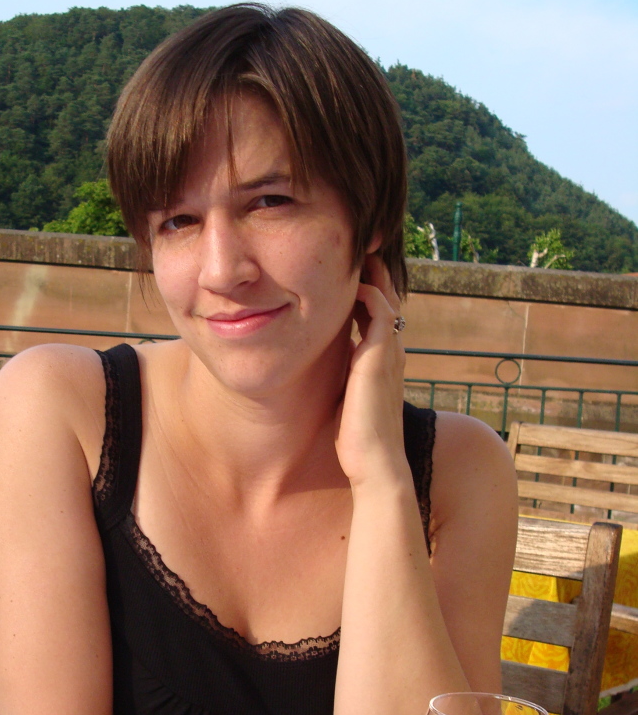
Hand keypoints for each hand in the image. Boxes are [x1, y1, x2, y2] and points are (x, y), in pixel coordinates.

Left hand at [334, 255, 408, 488]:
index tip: (348, 275)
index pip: (378, 316)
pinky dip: (369, 293)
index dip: (367, 293)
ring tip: (359, 252)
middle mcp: (391, 353)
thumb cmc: (357, 440)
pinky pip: (381, 311)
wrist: (375, 463)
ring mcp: (389, 353)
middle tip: (358, 251)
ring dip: (372, 275)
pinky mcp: (381, 356)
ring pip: (386, 299)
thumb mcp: (346, 399)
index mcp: (383, 362)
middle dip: (373, 275)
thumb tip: (324, 366)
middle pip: (386, 300)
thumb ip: (341, 378)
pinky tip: (353, 284)